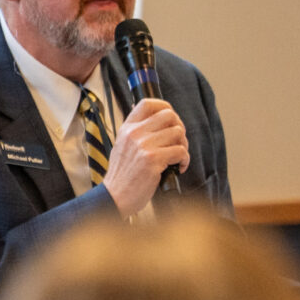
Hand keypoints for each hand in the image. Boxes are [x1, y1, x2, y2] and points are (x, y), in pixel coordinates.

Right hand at [101, 97, 189, 215]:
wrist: (115, 196)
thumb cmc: (122, 175)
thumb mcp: (123, 146)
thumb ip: (137, 133)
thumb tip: (157, 120)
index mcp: (127, 128)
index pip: (148, 103)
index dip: (165, 106)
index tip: (171, 119)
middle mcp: (134, 133)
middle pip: (169, 115)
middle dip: (179, 127)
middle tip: (177, 141)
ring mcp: (144, 145)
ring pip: (178, 132)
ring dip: (183, 145)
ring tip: (177, 157)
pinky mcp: (153, 159)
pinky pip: (181, 151)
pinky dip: (184, 160)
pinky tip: (178, 168)